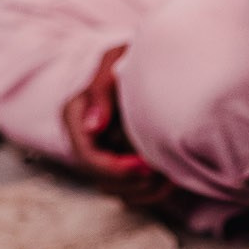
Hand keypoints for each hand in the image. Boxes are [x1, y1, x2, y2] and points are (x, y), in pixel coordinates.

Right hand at [61, 43, 173, 209]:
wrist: (157, 59)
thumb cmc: (133, 57)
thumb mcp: (115, 62)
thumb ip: (101, 90)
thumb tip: (93, 127)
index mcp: (76, 115)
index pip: (87, 157)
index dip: (115, 168)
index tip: (145, 164)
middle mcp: (84, 137)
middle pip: (102, 180)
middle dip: (134, 181)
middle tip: (164, 171)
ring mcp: (102, 152)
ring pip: (118, 191)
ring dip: (146, 188)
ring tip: (171, 171)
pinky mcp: (121, 162)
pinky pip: (132, 191)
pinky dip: (153, 189)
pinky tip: (172, 173)